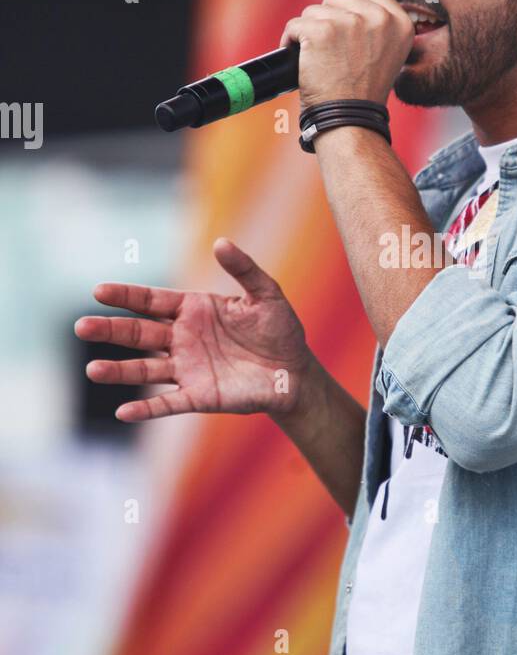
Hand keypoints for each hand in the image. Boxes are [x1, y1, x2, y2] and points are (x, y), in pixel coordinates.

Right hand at [74, 238, 310, 420]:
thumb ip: (243, 269)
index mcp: (193, 310)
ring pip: (145, 369)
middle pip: (138, 334)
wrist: (296, 372)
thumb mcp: (266, 294)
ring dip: (119, 371)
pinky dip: (147, 409)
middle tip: (82, 327)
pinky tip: (124, 412)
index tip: (99, 292)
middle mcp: (182, 338)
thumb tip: (220, 242)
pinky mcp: (199, 396)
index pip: (151, 301)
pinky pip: (168, 403)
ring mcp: (187, 369)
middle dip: (111, 330)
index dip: (126, 296)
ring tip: (93, 370)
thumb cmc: (279, 329)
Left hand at [280, 0, 413, 110]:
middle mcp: (379, 18)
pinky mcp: (322, 30)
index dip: (349, 6)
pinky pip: (295, 24)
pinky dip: (291, 41)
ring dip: (310, 31)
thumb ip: (378, 22)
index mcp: (400, 22)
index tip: (343, 30)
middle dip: (328, 18)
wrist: (348, 119)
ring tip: (319, 58)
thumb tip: (354, 2)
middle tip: (331, 49)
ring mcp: (350, 22)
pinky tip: (301, 60)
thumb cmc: (363, 92)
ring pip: (314, 9)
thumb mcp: (388, 52)